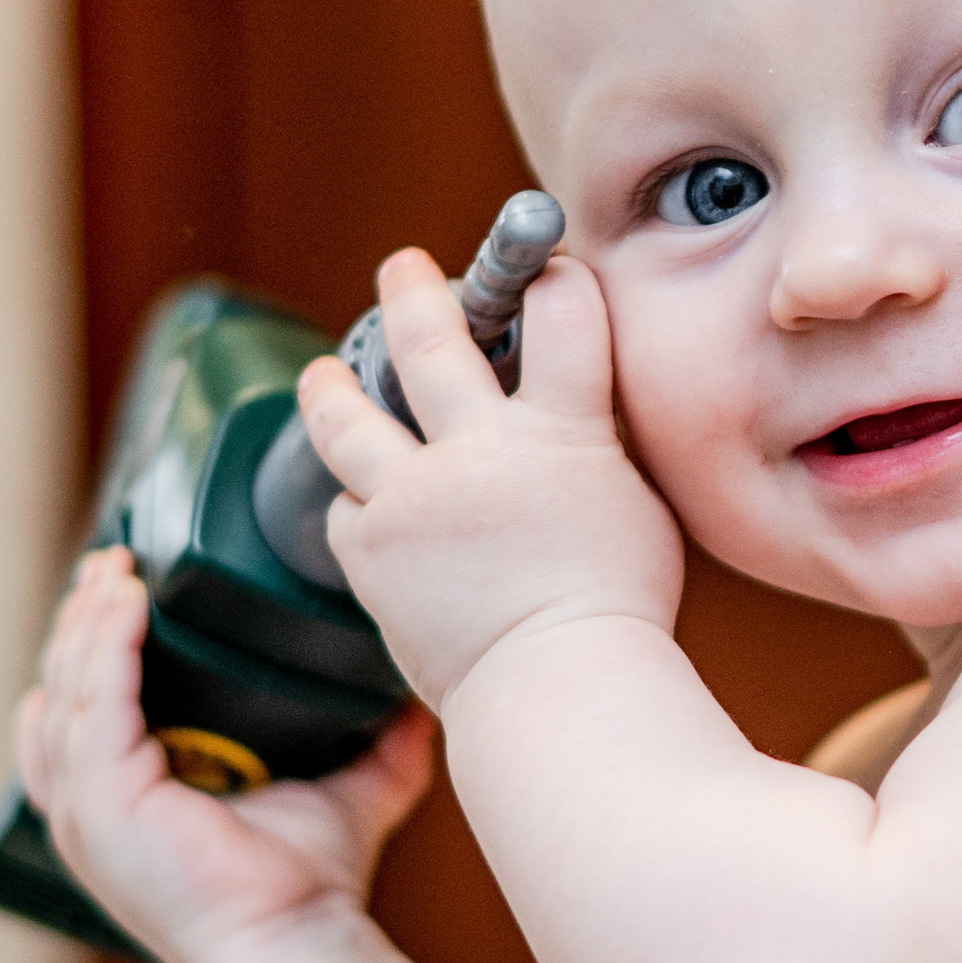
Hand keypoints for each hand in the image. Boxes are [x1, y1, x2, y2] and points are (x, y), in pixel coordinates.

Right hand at [17, 546, 434, 962]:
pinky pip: (92, 702)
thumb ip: (379, 753)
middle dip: (81, 622)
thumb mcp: (347, 799)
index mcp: (122, 809)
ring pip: (67, 687)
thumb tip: (419, 705)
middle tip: (112, 560)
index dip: (92, 652)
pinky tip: (129, 597)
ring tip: (115, 565)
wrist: (298, 946)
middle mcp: (88, 810)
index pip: (83, 717)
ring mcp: (85, 810)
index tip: (123, 589)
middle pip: (61, 691)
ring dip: (89, 619)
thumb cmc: (308, 892)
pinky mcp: (100, 802)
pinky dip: (107, 644)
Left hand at [301, 247, 682, 709]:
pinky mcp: (370, 551)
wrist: (555, 692)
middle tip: (405, 269)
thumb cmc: (615, 614)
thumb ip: (594, 451)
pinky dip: (356, 502)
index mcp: (562, 436)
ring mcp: (414, 498)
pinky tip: (365, 502)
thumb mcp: (636, 508)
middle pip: (430, 339)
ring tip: (325, 374)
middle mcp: (477, 452)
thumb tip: (570, 419)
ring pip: (347, 415)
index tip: (545, 272)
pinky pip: (347, 508)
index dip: (553, 282)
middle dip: (414, 290)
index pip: (564, 320)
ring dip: (333, 385)